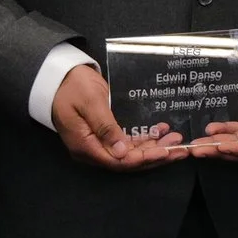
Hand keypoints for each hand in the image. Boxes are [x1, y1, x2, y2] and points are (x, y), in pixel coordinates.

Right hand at [51, 63, 184, 170]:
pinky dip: (144, 140)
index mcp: (84, 146)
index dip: (143, 159)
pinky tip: (160, 133)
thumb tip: (123, 152)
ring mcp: (96, 144)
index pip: (118, 162)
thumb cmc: (72, 86)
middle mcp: (91, 150)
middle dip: (154, 156)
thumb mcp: (91, 103)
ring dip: (153, 148)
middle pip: (127, 161)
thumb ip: (106, 127)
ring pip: (129, 153)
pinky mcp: (102, 135)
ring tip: (175, 140)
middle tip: (179, 149)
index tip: (165, 153)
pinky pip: (126, 143)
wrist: (58, 76)